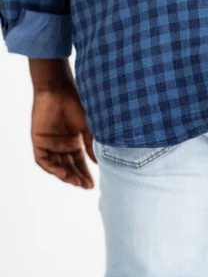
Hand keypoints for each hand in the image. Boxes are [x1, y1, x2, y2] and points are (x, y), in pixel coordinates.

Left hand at [29, 59, 95, 188]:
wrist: (60, 90)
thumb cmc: (77, 104)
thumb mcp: (89, 128)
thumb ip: (92, 145)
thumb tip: (99, 163)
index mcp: (74, 141)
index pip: (80, 162)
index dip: (85, 174)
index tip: (93, 184)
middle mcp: (62, 144)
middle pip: (69, 166)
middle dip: (77, 177)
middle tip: (86, 186)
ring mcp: (50, 143)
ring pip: (56, 166)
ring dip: (66, 175)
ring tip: (76, 182)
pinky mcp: (38, 141)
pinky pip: (43, 160)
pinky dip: (52, 168)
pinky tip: (63, 173)